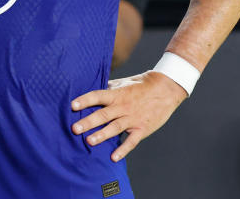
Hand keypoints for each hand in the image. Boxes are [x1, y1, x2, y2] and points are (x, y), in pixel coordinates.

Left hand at [71, 70, 186, 161]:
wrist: (166, 88)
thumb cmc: (142, 84)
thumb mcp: (124, 82)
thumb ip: (109, 87)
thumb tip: (93, 88)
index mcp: (117, 94)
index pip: (98, 96)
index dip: (85, 100)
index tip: (72, 105)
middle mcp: (123, 106)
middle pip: (103, 114)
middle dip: (88, 122)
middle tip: (74, 129)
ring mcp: (133, 118)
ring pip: (115, 128)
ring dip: (102, 135)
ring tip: (89, 141)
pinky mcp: (142, 128)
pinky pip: (132, 141)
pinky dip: (123, 149)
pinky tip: (114, 157)